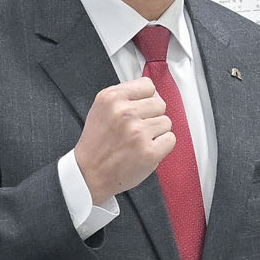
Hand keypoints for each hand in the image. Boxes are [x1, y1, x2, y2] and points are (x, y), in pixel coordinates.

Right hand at [73, 77, 173, 206]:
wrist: (88, 174)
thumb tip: (152, 92)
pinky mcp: (149, 152)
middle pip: (160, 104)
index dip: (146, 98)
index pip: (148, 85)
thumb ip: (125, 96)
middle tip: (136, 129)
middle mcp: (125, 113)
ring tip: (139, 140)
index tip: (140, 108)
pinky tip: (146, 149)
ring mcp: (138, 132)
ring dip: (157, 132)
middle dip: (152, 116)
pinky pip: (170, 139)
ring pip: (166, 122)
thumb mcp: (101, 109)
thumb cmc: (97, 143)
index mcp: (112, 98)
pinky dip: (162, 146)